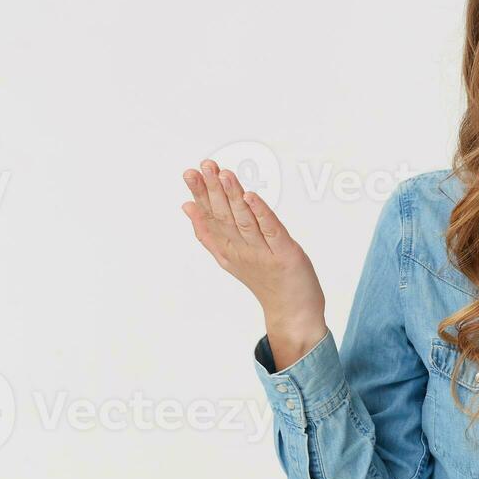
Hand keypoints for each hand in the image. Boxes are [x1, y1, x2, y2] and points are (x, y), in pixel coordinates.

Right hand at [181, 158, 327, 346]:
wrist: (292, 313)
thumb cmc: (264, 279)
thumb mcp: (229, 257)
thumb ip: (207, 233)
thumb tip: (186, 206)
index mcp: (227, 248)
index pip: (210, 216)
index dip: (200, 194)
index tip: (190, 172)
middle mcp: (241, 250)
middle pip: (224, 216)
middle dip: (213, 189)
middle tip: (203, 165)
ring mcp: (262, 252)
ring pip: (245, 220)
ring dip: (233, 196)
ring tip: (223, 173)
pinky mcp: (285, 254)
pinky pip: (271, 230)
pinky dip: (261, 213)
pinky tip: (251, 196)